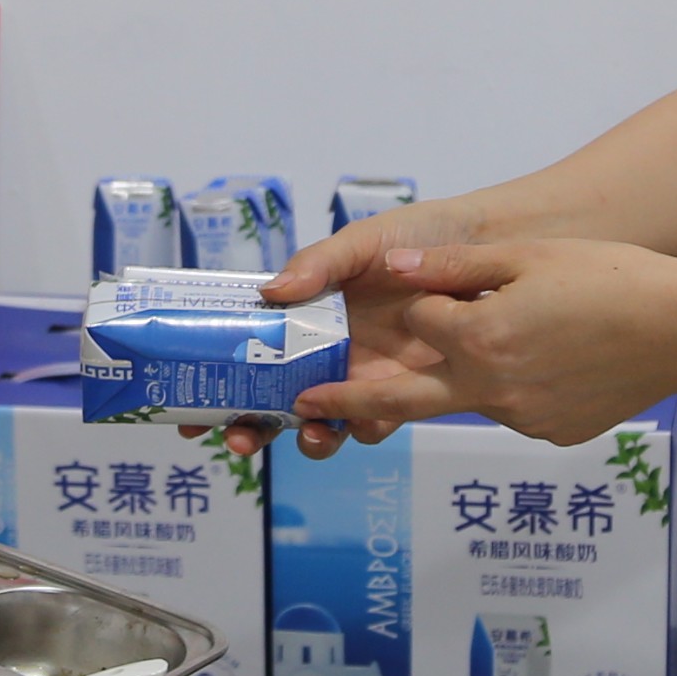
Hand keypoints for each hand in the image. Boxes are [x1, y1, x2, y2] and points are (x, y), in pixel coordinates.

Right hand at [197, 211, 450, 457]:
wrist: (486, 248)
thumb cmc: (418, 236)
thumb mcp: (361, 241)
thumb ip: (320, 263)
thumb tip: (271, 291)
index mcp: (304, 319)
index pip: (248, 357)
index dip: (217, 389)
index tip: (191, 416)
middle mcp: (326, 354)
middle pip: (274, 404)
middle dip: (251, 431)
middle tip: (238, 439)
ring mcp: (363, 377)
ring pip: (323, 425)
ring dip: (307, 439)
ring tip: (308, 433)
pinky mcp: (405, 393)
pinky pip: (375, 425)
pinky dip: (361, 430)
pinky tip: (360, 421)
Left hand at [285, 238, 676, 450]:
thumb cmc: (611, 280)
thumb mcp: (527, 258)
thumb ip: (453, 267)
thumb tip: (396, 269)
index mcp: (479, 339)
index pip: (418, 324)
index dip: (423, 303)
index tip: (420, 296)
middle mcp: (491, 389)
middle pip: (402, 401)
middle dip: (350, 404)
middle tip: (306, 408)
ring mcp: (521, 419)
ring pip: (469, 398)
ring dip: (466, 376)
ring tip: (523, 341)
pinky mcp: (550, 433)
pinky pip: (513, 409)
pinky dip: (518, 386)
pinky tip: (560, 358)